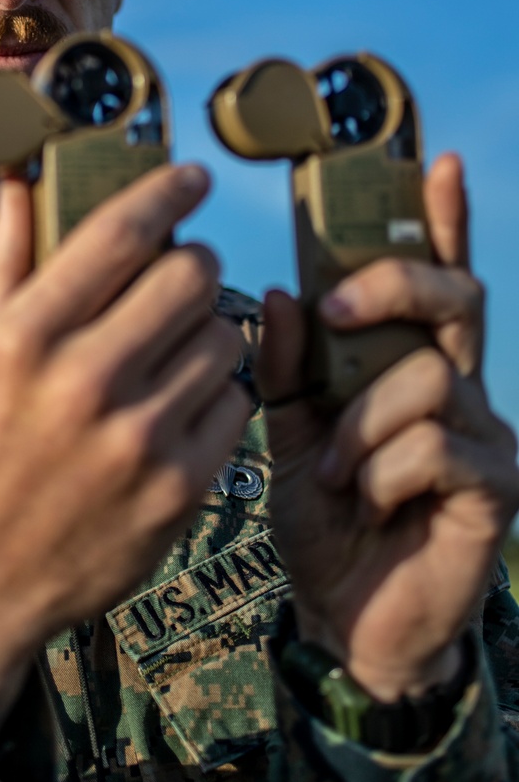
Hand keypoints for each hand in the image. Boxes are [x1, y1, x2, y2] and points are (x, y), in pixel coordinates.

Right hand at [0, 164, 249, 755]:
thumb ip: (6, 257)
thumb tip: (21, 174)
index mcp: (24, 337)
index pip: (120, 233)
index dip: (167, 191)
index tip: (193, 177)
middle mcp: (81, 382)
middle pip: (190, 275)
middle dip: (193, 262)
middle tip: (181, 272)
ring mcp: (136, 440)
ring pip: (223, 338)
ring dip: (207, 331)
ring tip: (172, 349)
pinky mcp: (178, 490)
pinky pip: (236, 404)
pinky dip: (217, 397)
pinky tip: (179, 406)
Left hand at [259, 153, 518, 702]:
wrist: (348, 619)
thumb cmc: (324, 517)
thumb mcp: (291, 432)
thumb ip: (288, 366)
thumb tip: (284, 292)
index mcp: (407, 364)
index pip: (434, 278)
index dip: (442, 220)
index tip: (433, 162)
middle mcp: (460, 387)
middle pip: (455, 298)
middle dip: (393, 287)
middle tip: (337, 312)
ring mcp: (486, 435)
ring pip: (429, 377)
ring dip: (364, 423)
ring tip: (335, 473)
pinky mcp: (496, 486)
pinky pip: (436, 446)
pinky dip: (383, 470)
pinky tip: (365, 501)